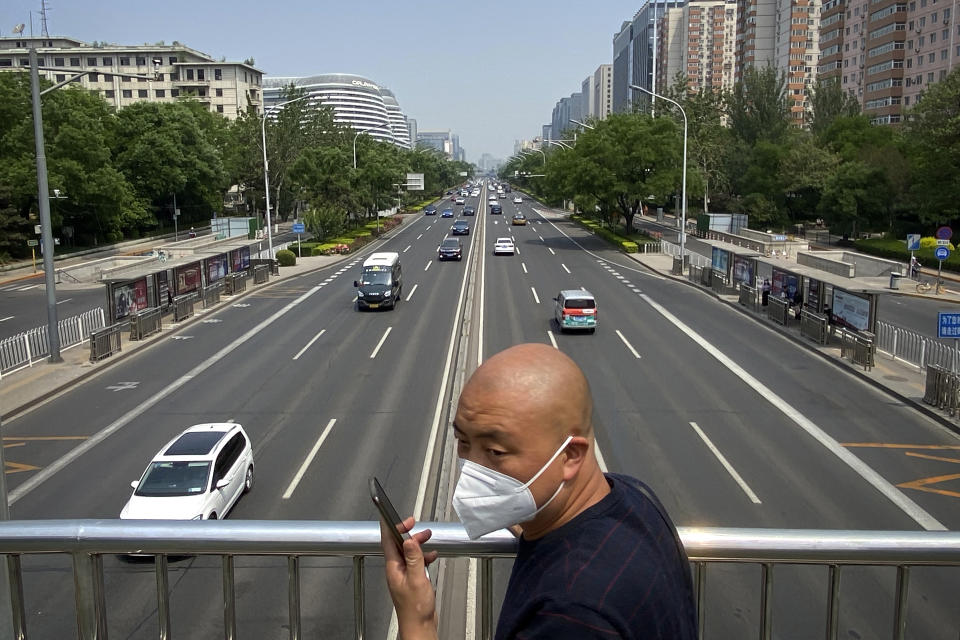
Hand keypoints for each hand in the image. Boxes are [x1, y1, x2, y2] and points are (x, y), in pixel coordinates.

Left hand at [380, 516, 438, 639]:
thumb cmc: (415, 608)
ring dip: (417, 544)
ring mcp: (403, 575)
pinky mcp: (411, 580)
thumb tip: (408, 541)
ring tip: (427, 537)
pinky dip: (423, 557)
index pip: (388, 541)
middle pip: (398, 545)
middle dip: (407, 533)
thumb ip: (413, 558)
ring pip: (408, 553)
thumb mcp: (416, 579)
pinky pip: (415, 562)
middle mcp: (396, 570)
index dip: (393, 527)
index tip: (402, 519)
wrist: (419, 625)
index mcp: (393, 568)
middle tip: (416, 525)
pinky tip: (431, 556)